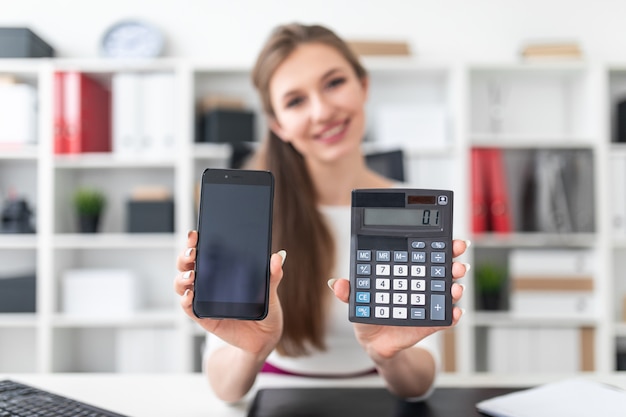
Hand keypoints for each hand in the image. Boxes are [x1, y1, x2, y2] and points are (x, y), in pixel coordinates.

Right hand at [174, 230, 285, 356]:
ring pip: (182, 284)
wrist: (263, 338)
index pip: (204, 252)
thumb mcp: (270, 292)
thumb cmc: (264, 310)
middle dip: (184, 256)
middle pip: (187, 265)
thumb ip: (273, 275)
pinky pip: (188, 307)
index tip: (195, 234)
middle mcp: (208, 282)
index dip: (194, 242)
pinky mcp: (203, 317)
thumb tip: (278, 256)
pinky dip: (185, 300)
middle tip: (192, 253)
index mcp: (222, 270)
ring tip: (192, 275)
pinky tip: (190, 295)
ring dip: (182, 278)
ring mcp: (203, 299)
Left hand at [329, 239, 468, 360]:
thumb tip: (336, 283)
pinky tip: (454, 313)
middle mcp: (421, 283)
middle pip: (442, 268)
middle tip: (456, 261)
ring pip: (447, 290)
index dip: (436, 244)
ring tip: (455, 287)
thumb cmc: (368, 312)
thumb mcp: (356, 299)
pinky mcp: (430, 323)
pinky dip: (452, 316)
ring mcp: (427, 302)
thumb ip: (348, 291)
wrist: (373, 341)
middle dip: (453, 262)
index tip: (445, 240)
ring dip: (455, 286)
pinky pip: (445, 318)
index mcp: (406, 271)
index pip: (423, 253)